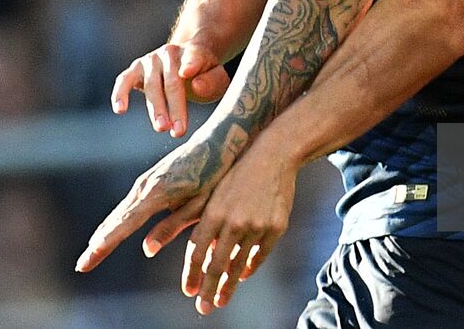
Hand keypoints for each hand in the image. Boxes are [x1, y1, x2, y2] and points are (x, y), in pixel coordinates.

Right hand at [74, 135, 230, 272]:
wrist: (216, 142)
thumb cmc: (214, 177)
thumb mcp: (198, 206)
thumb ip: (172, 227)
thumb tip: (147, 250)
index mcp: (156, 194)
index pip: (125, 225)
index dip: (106, 244)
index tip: (89, 259)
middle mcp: (144, 187)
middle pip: (116, 220)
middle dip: (98, 244)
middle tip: (82, 266)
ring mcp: (144, 182)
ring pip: (119, 213)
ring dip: (103, 234)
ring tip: (90, 254)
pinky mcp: (148, 180)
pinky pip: (127, 205)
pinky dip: (114, 221)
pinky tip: (108, 232)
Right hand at [111, 42, 229, 137]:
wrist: (186, 62)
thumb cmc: (204, 75)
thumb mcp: (216, 78)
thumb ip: (212, 82)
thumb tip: (196, 85)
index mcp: (194, 51)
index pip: (194, 57)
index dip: (190, 64)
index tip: (187, 73)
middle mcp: (170, 52)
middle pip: (172, 81)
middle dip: (175, 107)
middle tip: (178, 131)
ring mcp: (150, 60)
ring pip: (151, 85)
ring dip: (156, 108)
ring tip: (162, 128)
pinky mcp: (135, 69)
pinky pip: (124, 81)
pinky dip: (120, 94)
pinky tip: (120, 110)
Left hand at [179, 138, 298, 313]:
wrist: (274, 155)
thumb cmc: (237, 173)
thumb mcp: (213, 192)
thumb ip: (197, 221)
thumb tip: (187, 252)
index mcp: (213, 211)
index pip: (197, 252)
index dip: (192, 274)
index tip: (189, 291)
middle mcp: (234, 221)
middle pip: (217, 265)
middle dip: (208, 290)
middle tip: (204, 308)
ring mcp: (257, 225)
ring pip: (239, 264)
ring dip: (229, 285)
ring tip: (221, 299)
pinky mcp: (276, 227)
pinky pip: (260, 255)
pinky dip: (250, 268)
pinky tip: (242, 276)